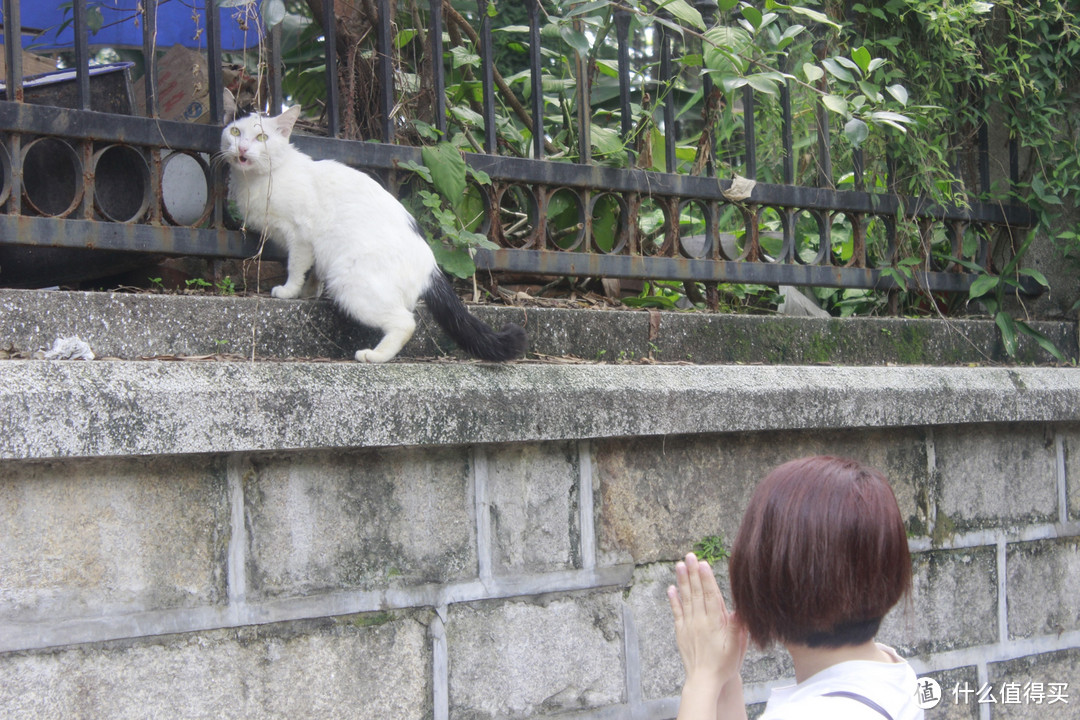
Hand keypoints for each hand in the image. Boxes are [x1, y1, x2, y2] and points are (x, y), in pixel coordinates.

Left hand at [668, 553, 747, 719]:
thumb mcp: (737, 647)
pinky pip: (677, 612)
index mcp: (715, 623)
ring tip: (679, 565)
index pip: (711, 596)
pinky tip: (672, 588)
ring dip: (683, 581)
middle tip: (690, 555)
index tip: (703, 564)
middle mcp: (700, 621)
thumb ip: (737, 627)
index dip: (707, 579)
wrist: (705, 681)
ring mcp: (689, 626)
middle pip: (697, 593)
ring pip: (686, 599)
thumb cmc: (724, 664)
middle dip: (693, 573)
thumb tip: (739, 609)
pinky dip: (674, 600)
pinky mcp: (681, 632)